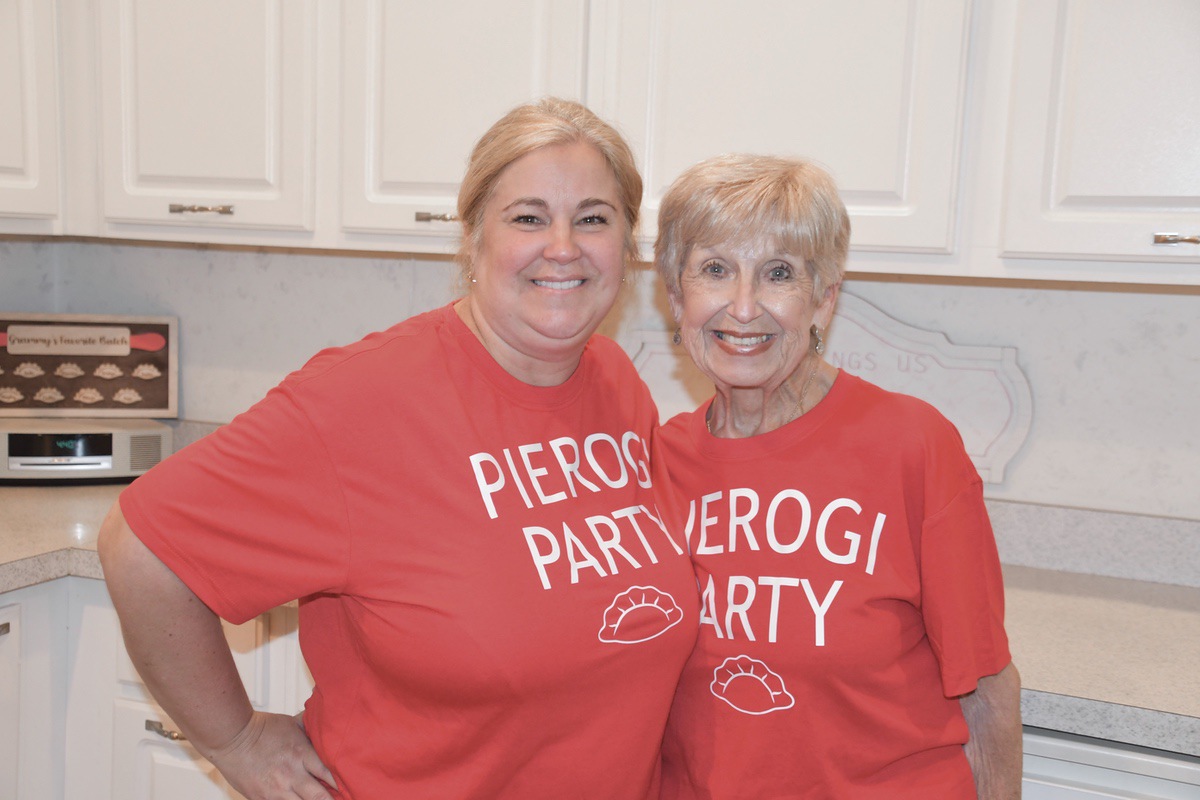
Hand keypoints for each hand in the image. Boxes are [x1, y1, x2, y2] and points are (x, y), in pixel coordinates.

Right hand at [206, 711, 337, 799]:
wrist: (231, 737)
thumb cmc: (261, 728)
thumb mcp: (291, 724)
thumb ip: (310, 731)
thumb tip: (326, 723)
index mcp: (301, 754)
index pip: (328, 774)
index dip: (340, 784)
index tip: (347, 788)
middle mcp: (291, 774)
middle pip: (319, 797)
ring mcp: (275, 790)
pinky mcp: (261, 798)